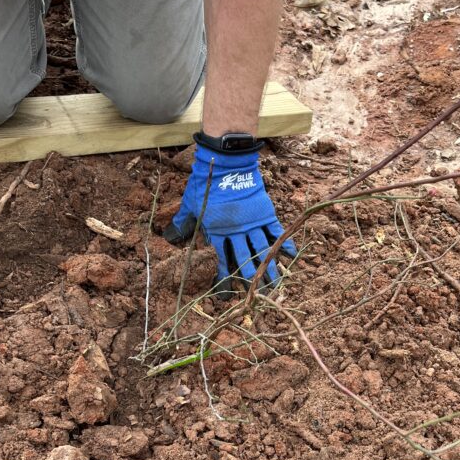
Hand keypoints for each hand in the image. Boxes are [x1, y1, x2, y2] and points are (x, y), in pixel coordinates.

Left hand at [163, 142, 296, 297]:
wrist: (228, 163)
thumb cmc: (206, 183)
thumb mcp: (191, 203)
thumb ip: (182, 222)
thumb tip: (169, 237)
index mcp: (219, 231)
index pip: (222, 259)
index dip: (224, 277)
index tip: (226, 294)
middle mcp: (237, 231)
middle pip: (246, 260)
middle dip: (252, 280)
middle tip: (258, 297)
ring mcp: (253, 222)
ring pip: (263, 250)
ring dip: (270, 268)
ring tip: (276, 286)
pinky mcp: (265, 212)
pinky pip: (276, 231)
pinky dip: (283, 242)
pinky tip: (291, 256)